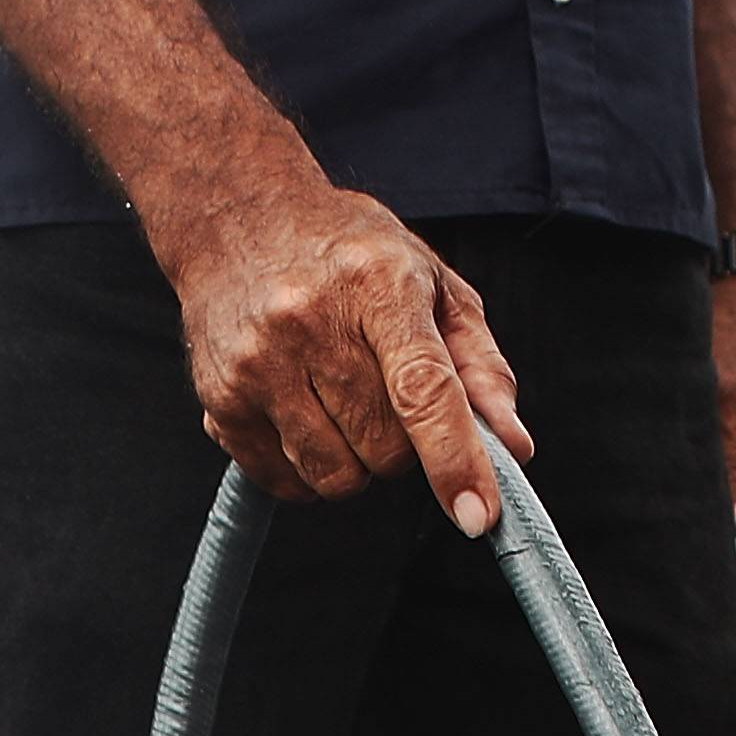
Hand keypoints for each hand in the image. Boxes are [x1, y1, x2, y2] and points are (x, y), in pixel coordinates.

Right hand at [147, 174, 529, 528]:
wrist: (237, 219)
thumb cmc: (349, 254)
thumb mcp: (431, 285)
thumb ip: (480, 366)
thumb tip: (515, 447)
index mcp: (377, 282)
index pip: (422, 390)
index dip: (454, 459)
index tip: (478, 516)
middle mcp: (310, 319)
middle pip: (384, 448)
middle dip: (401, 445)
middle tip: (382, 393)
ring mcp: (258, 362)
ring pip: (336, 476)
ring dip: (354, 461)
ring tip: (339, 400)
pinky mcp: (220, 399)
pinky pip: (287, 482)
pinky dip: (309, 469)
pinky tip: (303, 413)